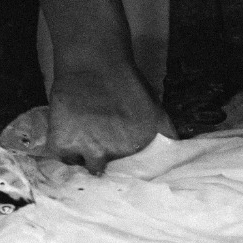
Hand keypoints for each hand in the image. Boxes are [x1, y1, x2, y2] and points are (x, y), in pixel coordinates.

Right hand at [46, 60, 174, 172]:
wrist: (94, 65)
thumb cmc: (126, 84)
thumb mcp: (156, 110)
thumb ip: (167, 135)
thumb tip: (179, 152)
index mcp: (139, 149)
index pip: (136, 177)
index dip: (129, 175)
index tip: (124, 168)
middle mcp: (114, 156)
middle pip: (110, 175)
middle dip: (107, 167)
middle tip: (102, 150)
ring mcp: (88, 153)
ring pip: (87, 170)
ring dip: (86, 161)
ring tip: (86, 143)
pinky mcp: (63, 146)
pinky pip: (65, 159)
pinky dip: (67, 152)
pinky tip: (71, 137)